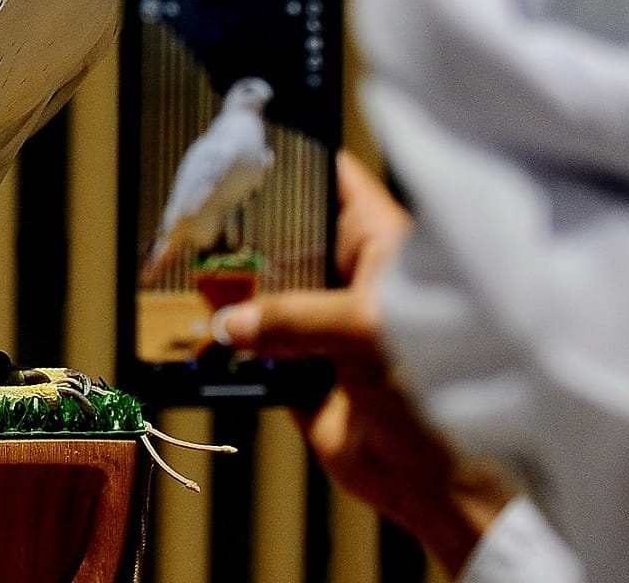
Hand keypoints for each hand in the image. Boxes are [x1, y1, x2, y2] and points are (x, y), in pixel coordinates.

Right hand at [212, 151, 512, 576]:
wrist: (443, 480)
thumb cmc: (440, 387)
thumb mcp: (366, 328)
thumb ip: (292, 316)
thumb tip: (229, 322)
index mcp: (381, 246)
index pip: (334, 182)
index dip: (294, 161)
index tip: (244, 149)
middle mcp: (350, 280)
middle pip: (284, 239)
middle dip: (243, 235)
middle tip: (193, 222)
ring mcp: (324, 328)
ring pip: (263, 297)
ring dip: (230, 297)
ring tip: (184, 277)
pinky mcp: (301, 376)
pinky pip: (253, 354)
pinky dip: (227, 350)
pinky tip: (198, 335)